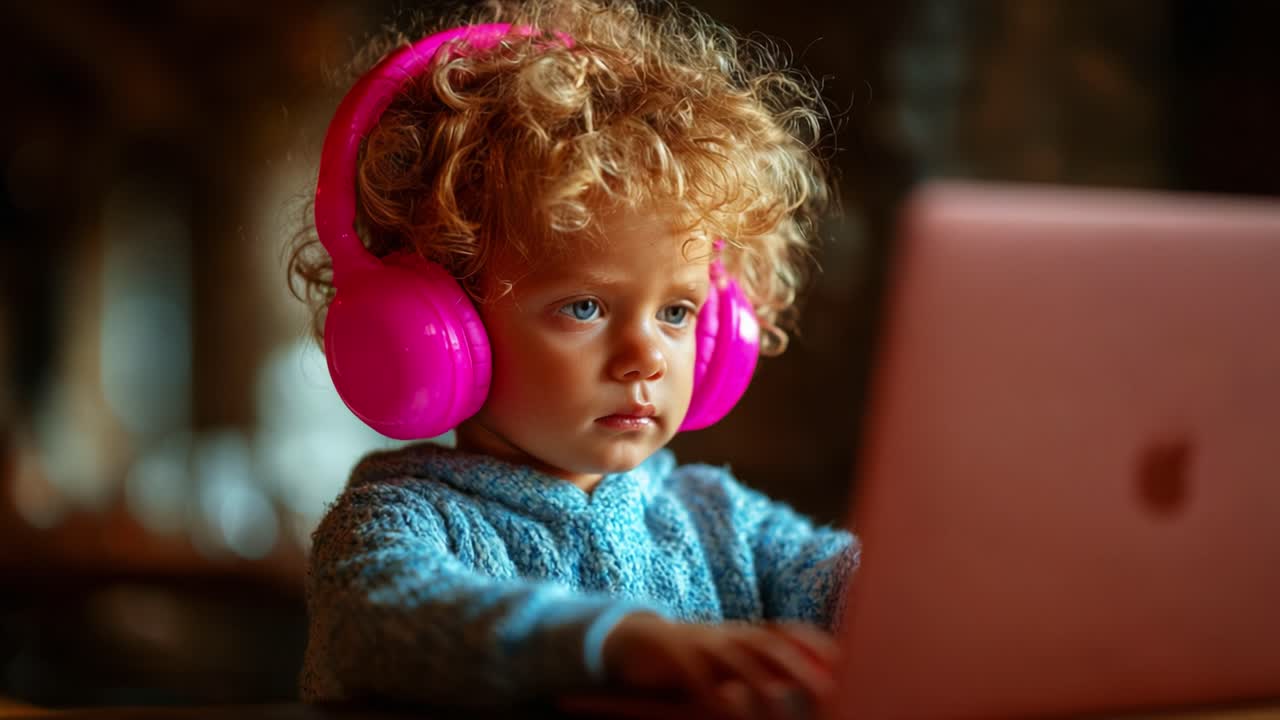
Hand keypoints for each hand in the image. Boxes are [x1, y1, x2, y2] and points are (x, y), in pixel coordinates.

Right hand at [563, 613, 838, 719]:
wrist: (640, 641)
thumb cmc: (698, 657)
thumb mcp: (736, 661)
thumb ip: (771, 669)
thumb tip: (816, 682)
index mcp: (747, 633)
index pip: (789, 632)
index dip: (816, 645)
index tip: (845, 662)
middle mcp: (729, 634)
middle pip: (769, 644)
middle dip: (799, 665)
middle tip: (826, 689)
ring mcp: (702, 642)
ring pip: (735, 657)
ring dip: (759, 681)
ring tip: (777, 703)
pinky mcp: (675, 656)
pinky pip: (694, 672)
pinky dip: (709, 690)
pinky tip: (722, 709)